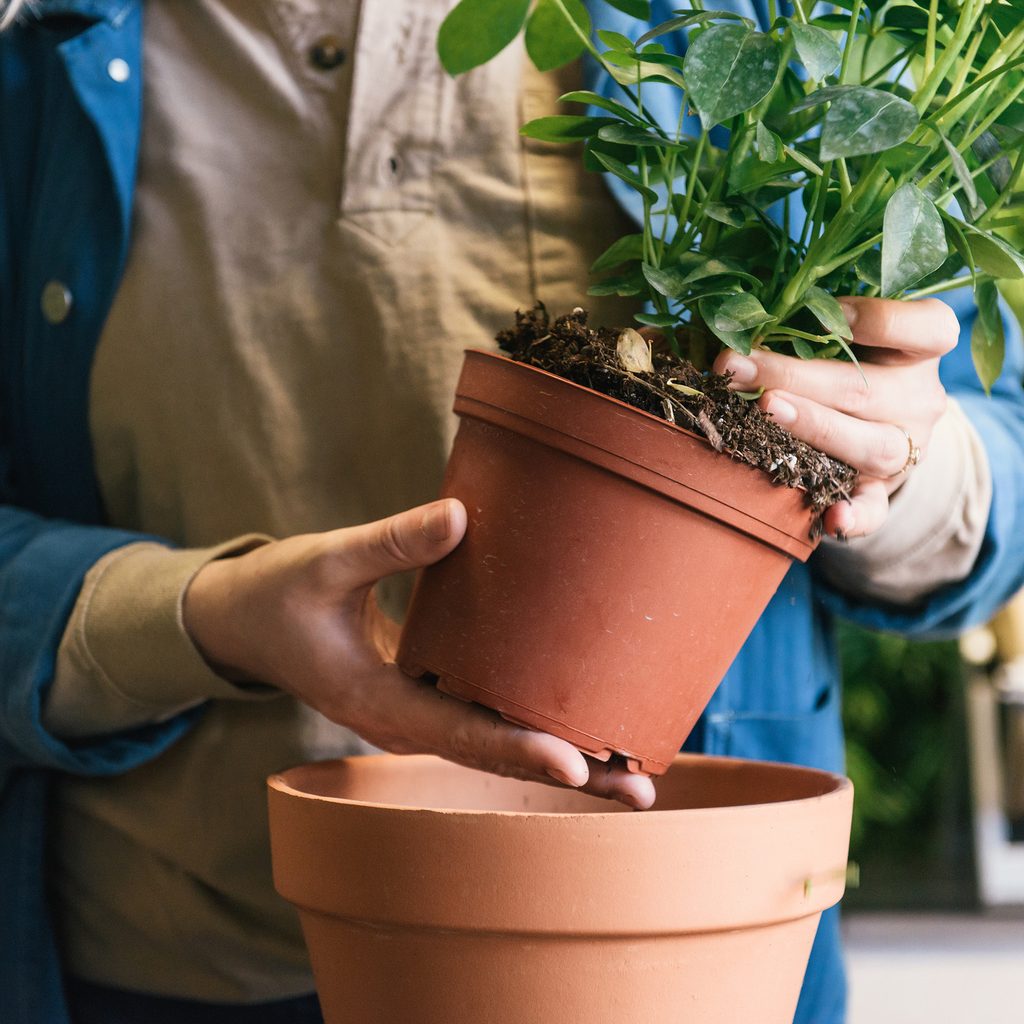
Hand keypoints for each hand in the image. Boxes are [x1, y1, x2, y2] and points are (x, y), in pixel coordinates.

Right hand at [183, 499, 654, 808]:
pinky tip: (585, 726)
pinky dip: (536, 727)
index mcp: (378, 703)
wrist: (247, 620)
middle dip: (568, 775)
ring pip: (498, 746)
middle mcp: (407, 723)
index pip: (461, 735)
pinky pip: (488, 719)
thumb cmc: (278, 592)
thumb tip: (460, 517)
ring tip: (635, 771)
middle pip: (497, 757)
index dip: (517, 749)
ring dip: (564, 759)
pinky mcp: (428, 695)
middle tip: (642, 787)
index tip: (575, 765)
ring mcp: (420, 714)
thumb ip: (390, 542)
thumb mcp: (324, 560)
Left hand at [714, 297, 957, 538]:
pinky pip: (876, 508)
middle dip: (793, 376)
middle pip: (867, 389)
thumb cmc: (844, 360)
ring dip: (814, 426)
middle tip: (736, 367)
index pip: (929, 329)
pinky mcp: (882, 489)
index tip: (827, 314)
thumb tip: (743, 312)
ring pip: (871, 445)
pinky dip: (856, 517)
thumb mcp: (842, 333)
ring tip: (765, 410)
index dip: (882, 320)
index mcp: (919, 350)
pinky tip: (834, 519)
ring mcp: (905, 448)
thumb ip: (810, 320)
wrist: (874, 423)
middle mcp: (919, 399)